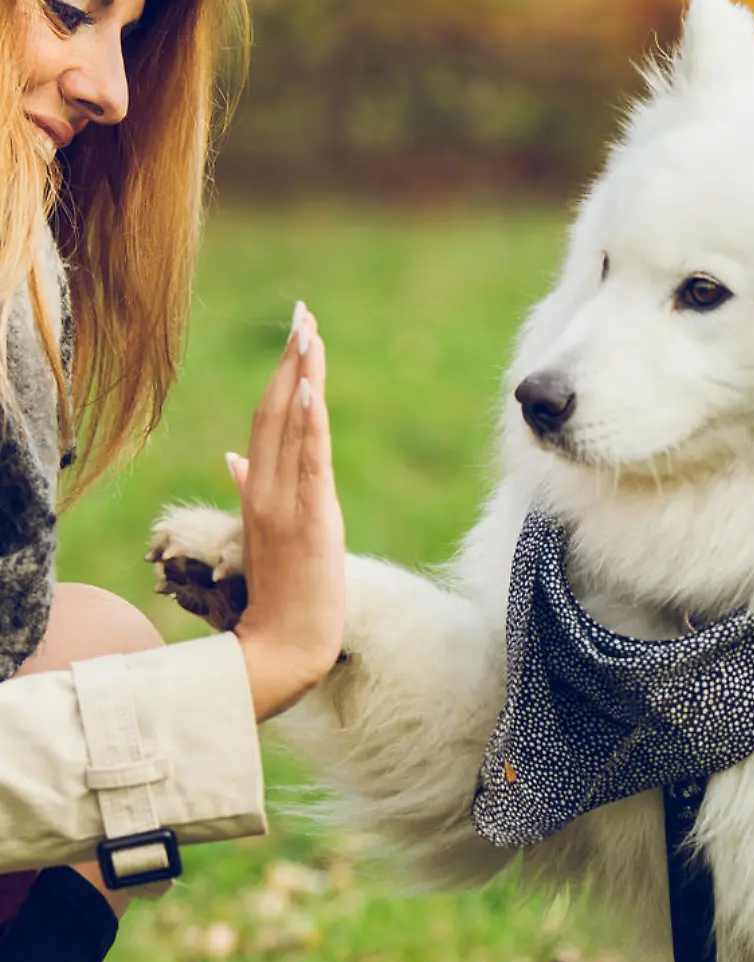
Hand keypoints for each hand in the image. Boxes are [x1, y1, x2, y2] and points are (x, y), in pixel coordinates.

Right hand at [231, 303, 345, 720]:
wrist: (282, 646)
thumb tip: (232, 455)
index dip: (283, 375)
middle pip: (277, 412)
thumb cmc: (279, 595)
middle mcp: (267, 492)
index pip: (268, 419)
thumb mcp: (263, 534)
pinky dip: (310, 427)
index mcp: (258, 492)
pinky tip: (313, 391)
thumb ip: (250, 489)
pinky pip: (310, 465)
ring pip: (292, 429)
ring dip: (303, 378)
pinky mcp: (311, 523)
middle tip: (304, 315)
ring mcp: (287, 506)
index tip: (298, 334)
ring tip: (310, 334)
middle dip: (292, 361)